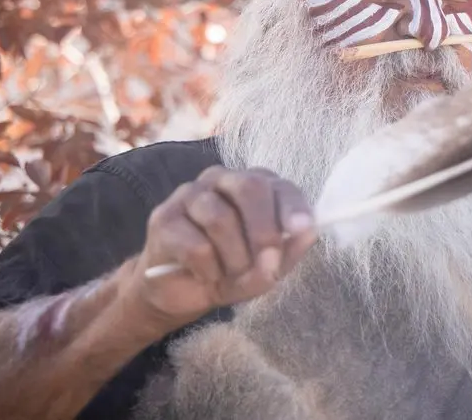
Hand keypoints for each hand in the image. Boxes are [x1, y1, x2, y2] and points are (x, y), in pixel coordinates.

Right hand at [117, 167, 317, 331]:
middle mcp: (223, 180)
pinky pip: (195, 245)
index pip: (280, 187)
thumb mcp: (266, 268)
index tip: (303, 229)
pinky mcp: (164, 218)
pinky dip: (209, 269)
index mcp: (255, 185)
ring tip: (233, 273)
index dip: (293, 208)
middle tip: (268, 260)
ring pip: (221, 219)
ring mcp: (190, 194)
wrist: (180, 292)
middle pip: (249, 188)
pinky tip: (207, 275)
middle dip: (264, 229)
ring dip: (235, 257)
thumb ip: (287, 252)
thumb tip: (307, 234)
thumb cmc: (231, 271)